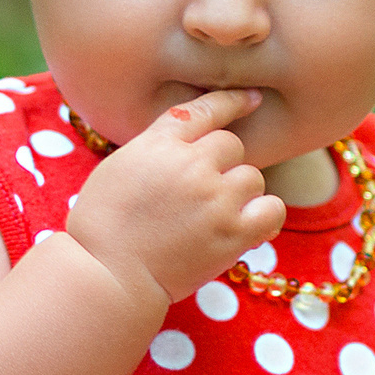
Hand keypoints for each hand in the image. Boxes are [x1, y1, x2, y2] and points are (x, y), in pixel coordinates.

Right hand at [65, 89, 286, 306]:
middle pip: (231, 145)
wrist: (107, 275)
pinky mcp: (232, 233)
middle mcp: (191, 165)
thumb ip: (155, 148)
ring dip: (241, 192)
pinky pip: (272, 210)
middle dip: (222, 164)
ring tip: (218, 215)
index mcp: (159, 145)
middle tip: (203, 193)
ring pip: (252, 176)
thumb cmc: (102, 227)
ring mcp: (215, 199)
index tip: (252, 99)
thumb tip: (188, 144)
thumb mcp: (118, 168)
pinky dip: (266, 215)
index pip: (203, 111)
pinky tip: (252, 225)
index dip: (231, 101)